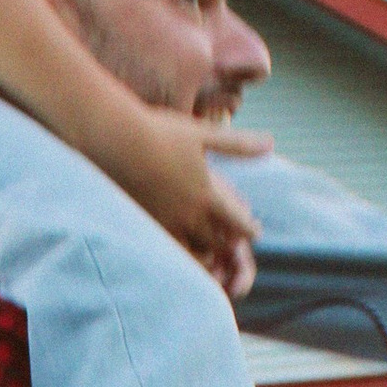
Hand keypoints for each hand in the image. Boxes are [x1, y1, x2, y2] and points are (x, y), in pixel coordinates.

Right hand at [113, 113, 266, 298]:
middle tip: (235, 245)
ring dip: (206, 253)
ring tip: (210, 251)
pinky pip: (167, 251)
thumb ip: (238, 145)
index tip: (253, 231)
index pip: (238, 223)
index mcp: (207, 194)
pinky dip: (179, 254)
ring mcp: (166, 224)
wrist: (115, 141)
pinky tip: (179, 247)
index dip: (249, 229)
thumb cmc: (160, 132)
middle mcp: (188, 215)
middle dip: (229, 244)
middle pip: (219, 244)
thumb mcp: (204, 135)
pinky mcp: (145, 226)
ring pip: (194, 253)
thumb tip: (270, 143)